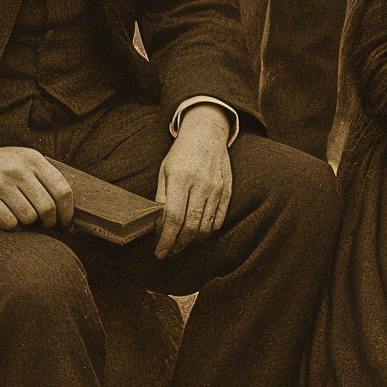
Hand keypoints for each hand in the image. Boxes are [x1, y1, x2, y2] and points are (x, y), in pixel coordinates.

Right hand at [0, 141, 73, 231]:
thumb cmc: (5, 165)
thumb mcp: (27, 160)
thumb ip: (47, 177)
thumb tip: (68, 208)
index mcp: (33, 160)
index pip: (62, 190)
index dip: (68, 211)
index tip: (66, 222)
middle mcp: (17, 171)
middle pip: (47, 207)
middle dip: (50, 222)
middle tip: (48, 225)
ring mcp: (0, 185)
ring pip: (29, 217)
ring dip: (30, 223)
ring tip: (26, 218)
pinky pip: (9, 223)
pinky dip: (13, 225)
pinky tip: (9, 217)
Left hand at [155, 105, 233, 257]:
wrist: (207, 134)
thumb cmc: (181, 154)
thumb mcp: (164, 172)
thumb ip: (162, 198)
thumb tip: (159, 226)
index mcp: (181, 178)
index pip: (174, 217)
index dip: (167, 239)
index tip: (160, 252)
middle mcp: (201, 184)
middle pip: (191, 225)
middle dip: (179, 244)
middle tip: (170, 251)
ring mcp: (217, 188)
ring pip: (206, 226)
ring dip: (193, 240)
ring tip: (182, 244)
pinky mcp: (227, 190)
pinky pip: (219, 219)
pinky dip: (209, 230)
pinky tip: (198, 233)